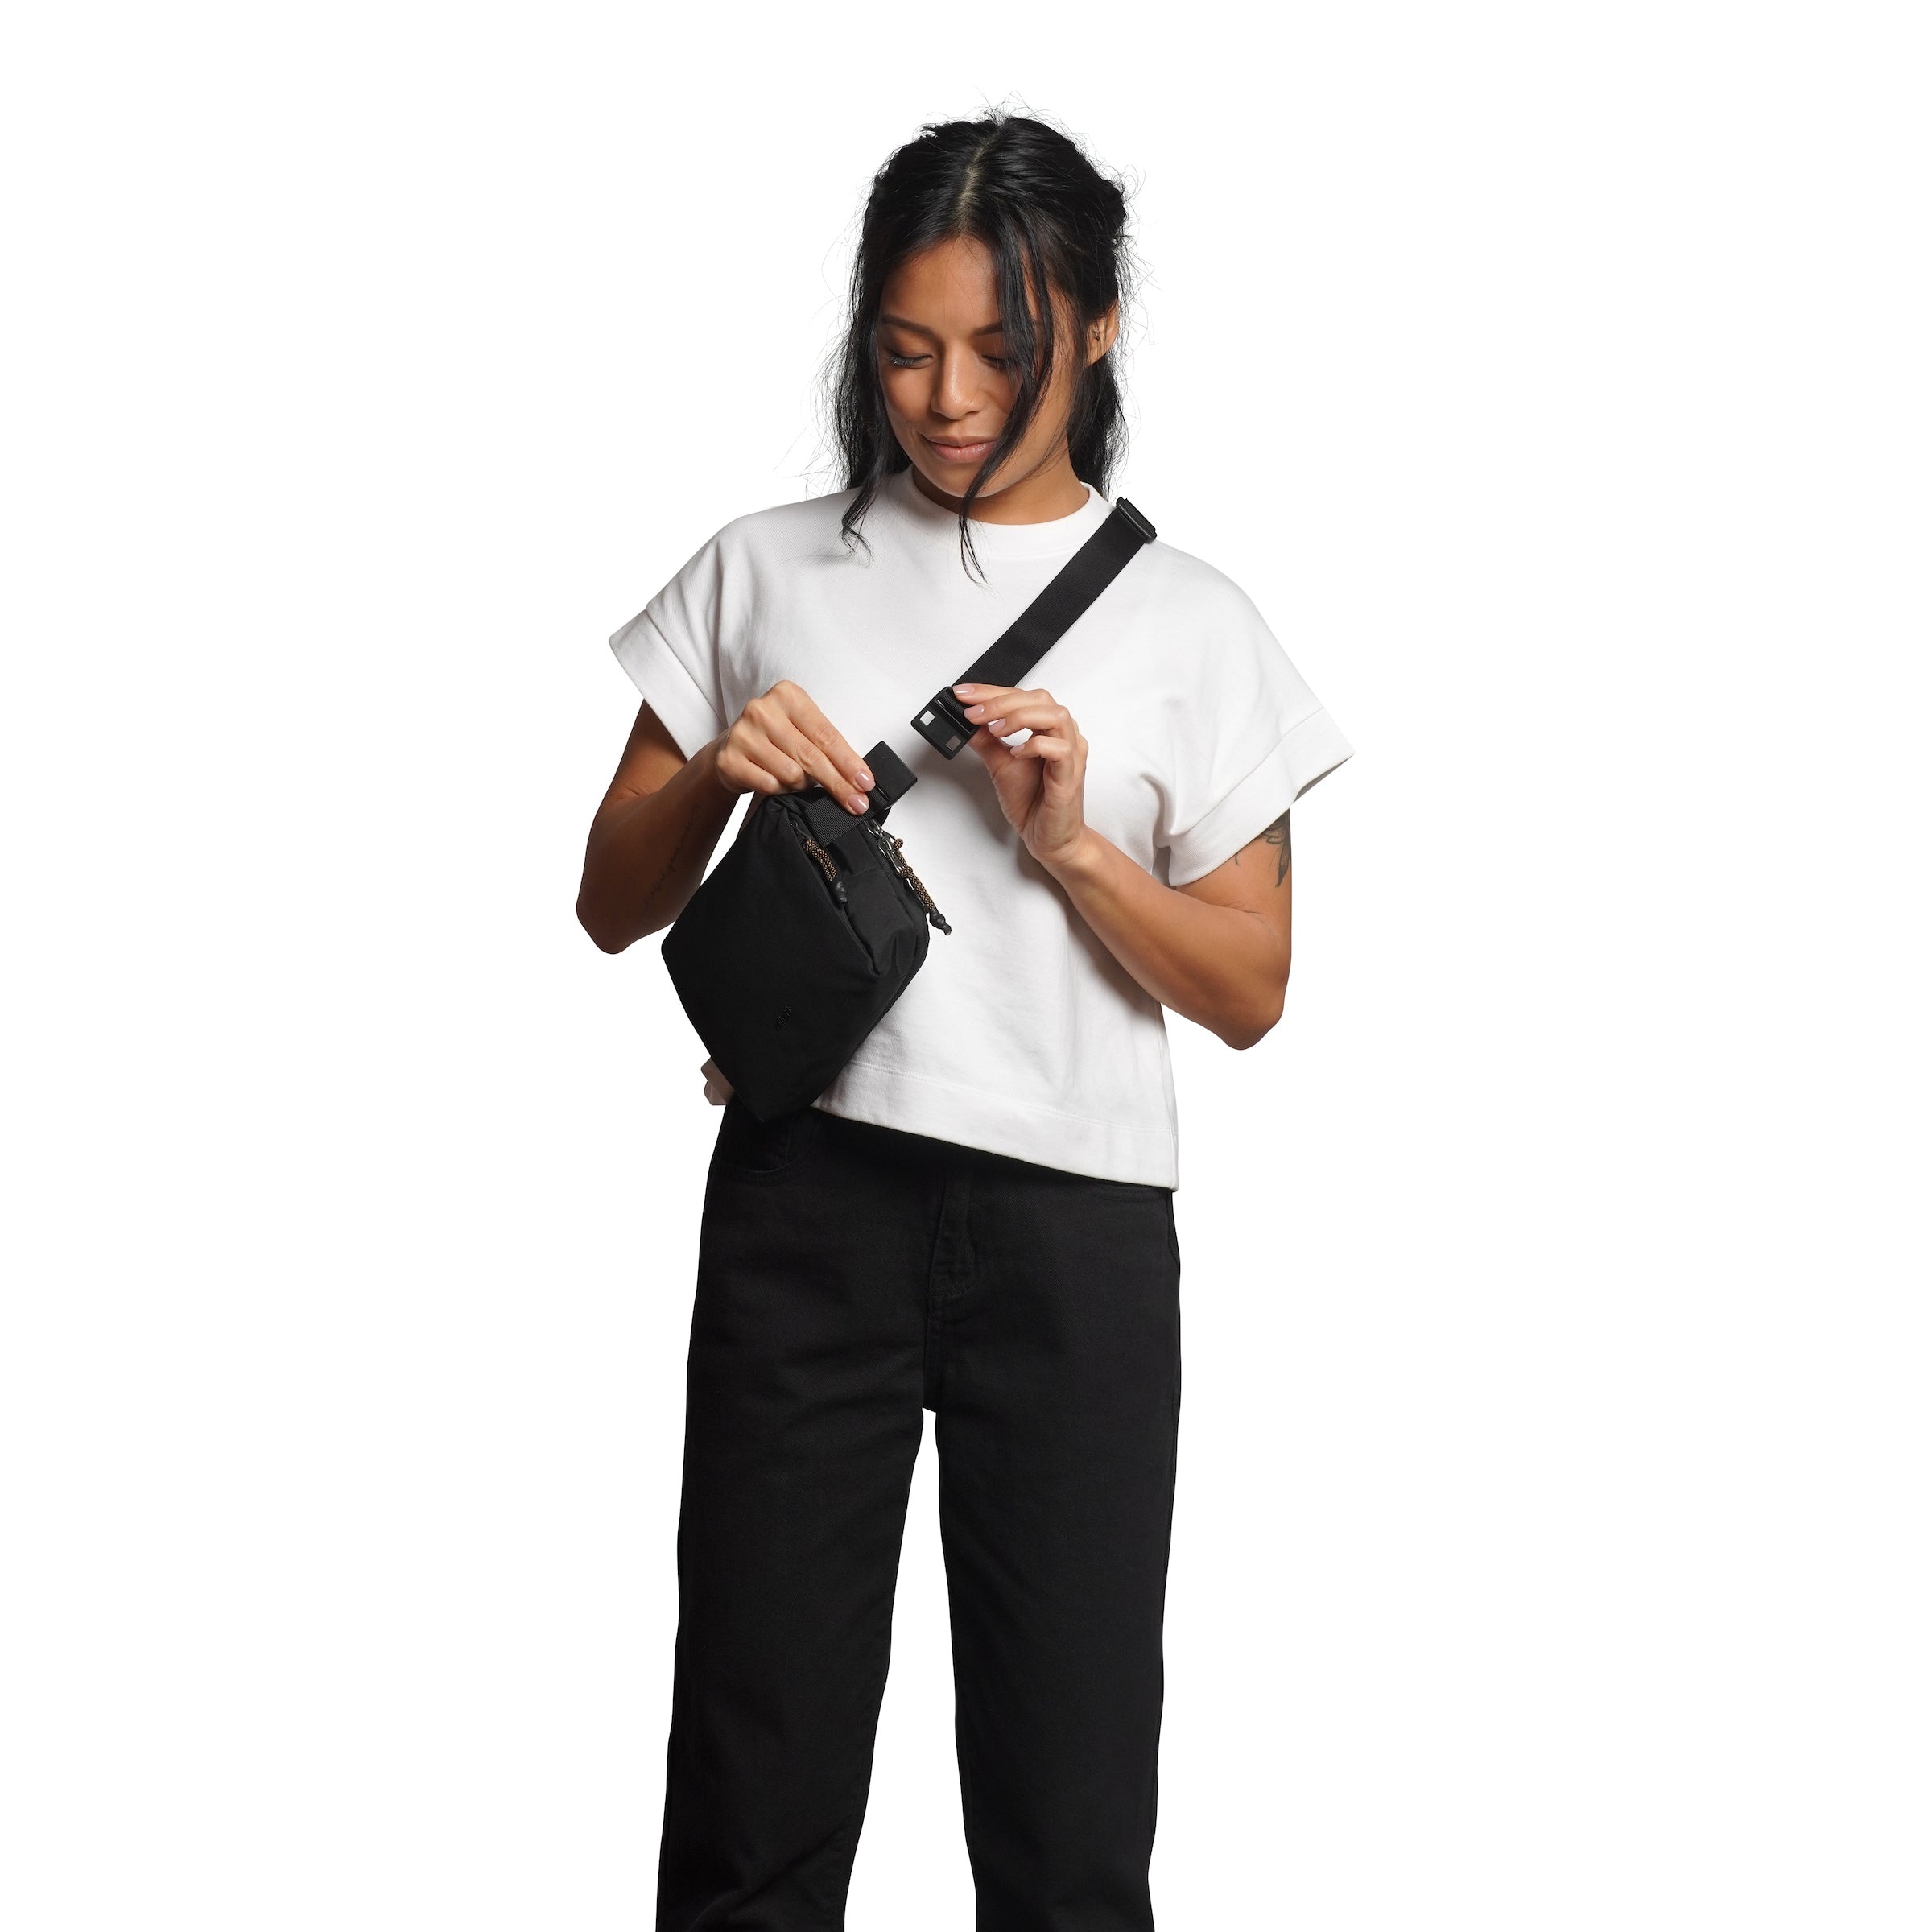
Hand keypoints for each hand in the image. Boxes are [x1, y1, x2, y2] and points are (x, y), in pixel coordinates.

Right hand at [713, 680, 872, 815]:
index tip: (866, 783)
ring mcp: (743, 733)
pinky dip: (781, 790)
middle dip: (838, 783)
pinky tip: (779, 784)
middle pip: (811, 755)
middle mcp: (762, 709)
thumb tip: (859, 779)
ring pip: (791, 773)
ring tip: (799, 781)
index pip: (826, 735)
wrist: (731, 748)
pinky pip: (769, 785)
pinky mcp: (729, 759)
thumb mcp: (802, 729)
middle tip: (856, 803)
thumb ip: (826, 746)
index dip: (849, 762)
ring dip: (803, 785)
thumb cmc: (775, 739)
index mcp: (787, 695)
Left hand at [954, 682, 1089, 869]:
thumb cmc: (1033, 803)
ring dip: (1019, 717)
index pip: (1023, 697)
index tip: (964, 694)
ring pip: (1055, 715)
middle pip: (1040, 699)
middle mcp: (1063, 736)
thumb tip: (964, 723)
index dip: (992, 692)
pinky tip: (1016, 753)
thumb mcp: (999, 765)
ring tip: (994, 729)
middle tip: (973, 712)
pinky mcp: (1070, 776)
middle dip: (1001, 701)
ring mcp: (1070, 755)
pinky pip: (1060, 749)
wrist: (1049, 839)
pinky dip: (1035, 745)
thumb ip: (985, 742)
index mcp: (1048, 729)